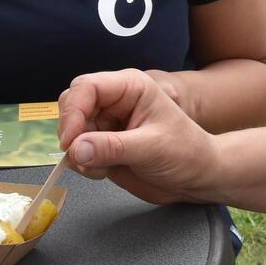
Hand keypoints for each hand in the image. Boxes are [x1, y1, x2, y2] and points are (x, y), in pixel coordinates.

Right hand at [58, 68, 219, 204]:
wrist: (196, 177)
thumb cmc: (186, 152)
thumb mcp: (151, 148)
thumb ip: (112, 147)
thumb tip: (76, 150)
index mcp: (130, 87)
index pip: (87, 87)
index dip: (73, 111)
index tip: (70, 140)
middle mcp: (114, 102)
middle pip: (72, 105)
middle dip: (71, 131)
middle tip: (79, 155)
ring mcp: (106, 124)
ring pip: (72, 131)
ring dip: (78, 152)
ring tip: (103, 166)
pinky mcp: (102, 145)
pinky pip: (77, 152)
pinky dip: (83, 164)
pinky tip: (105, 171)